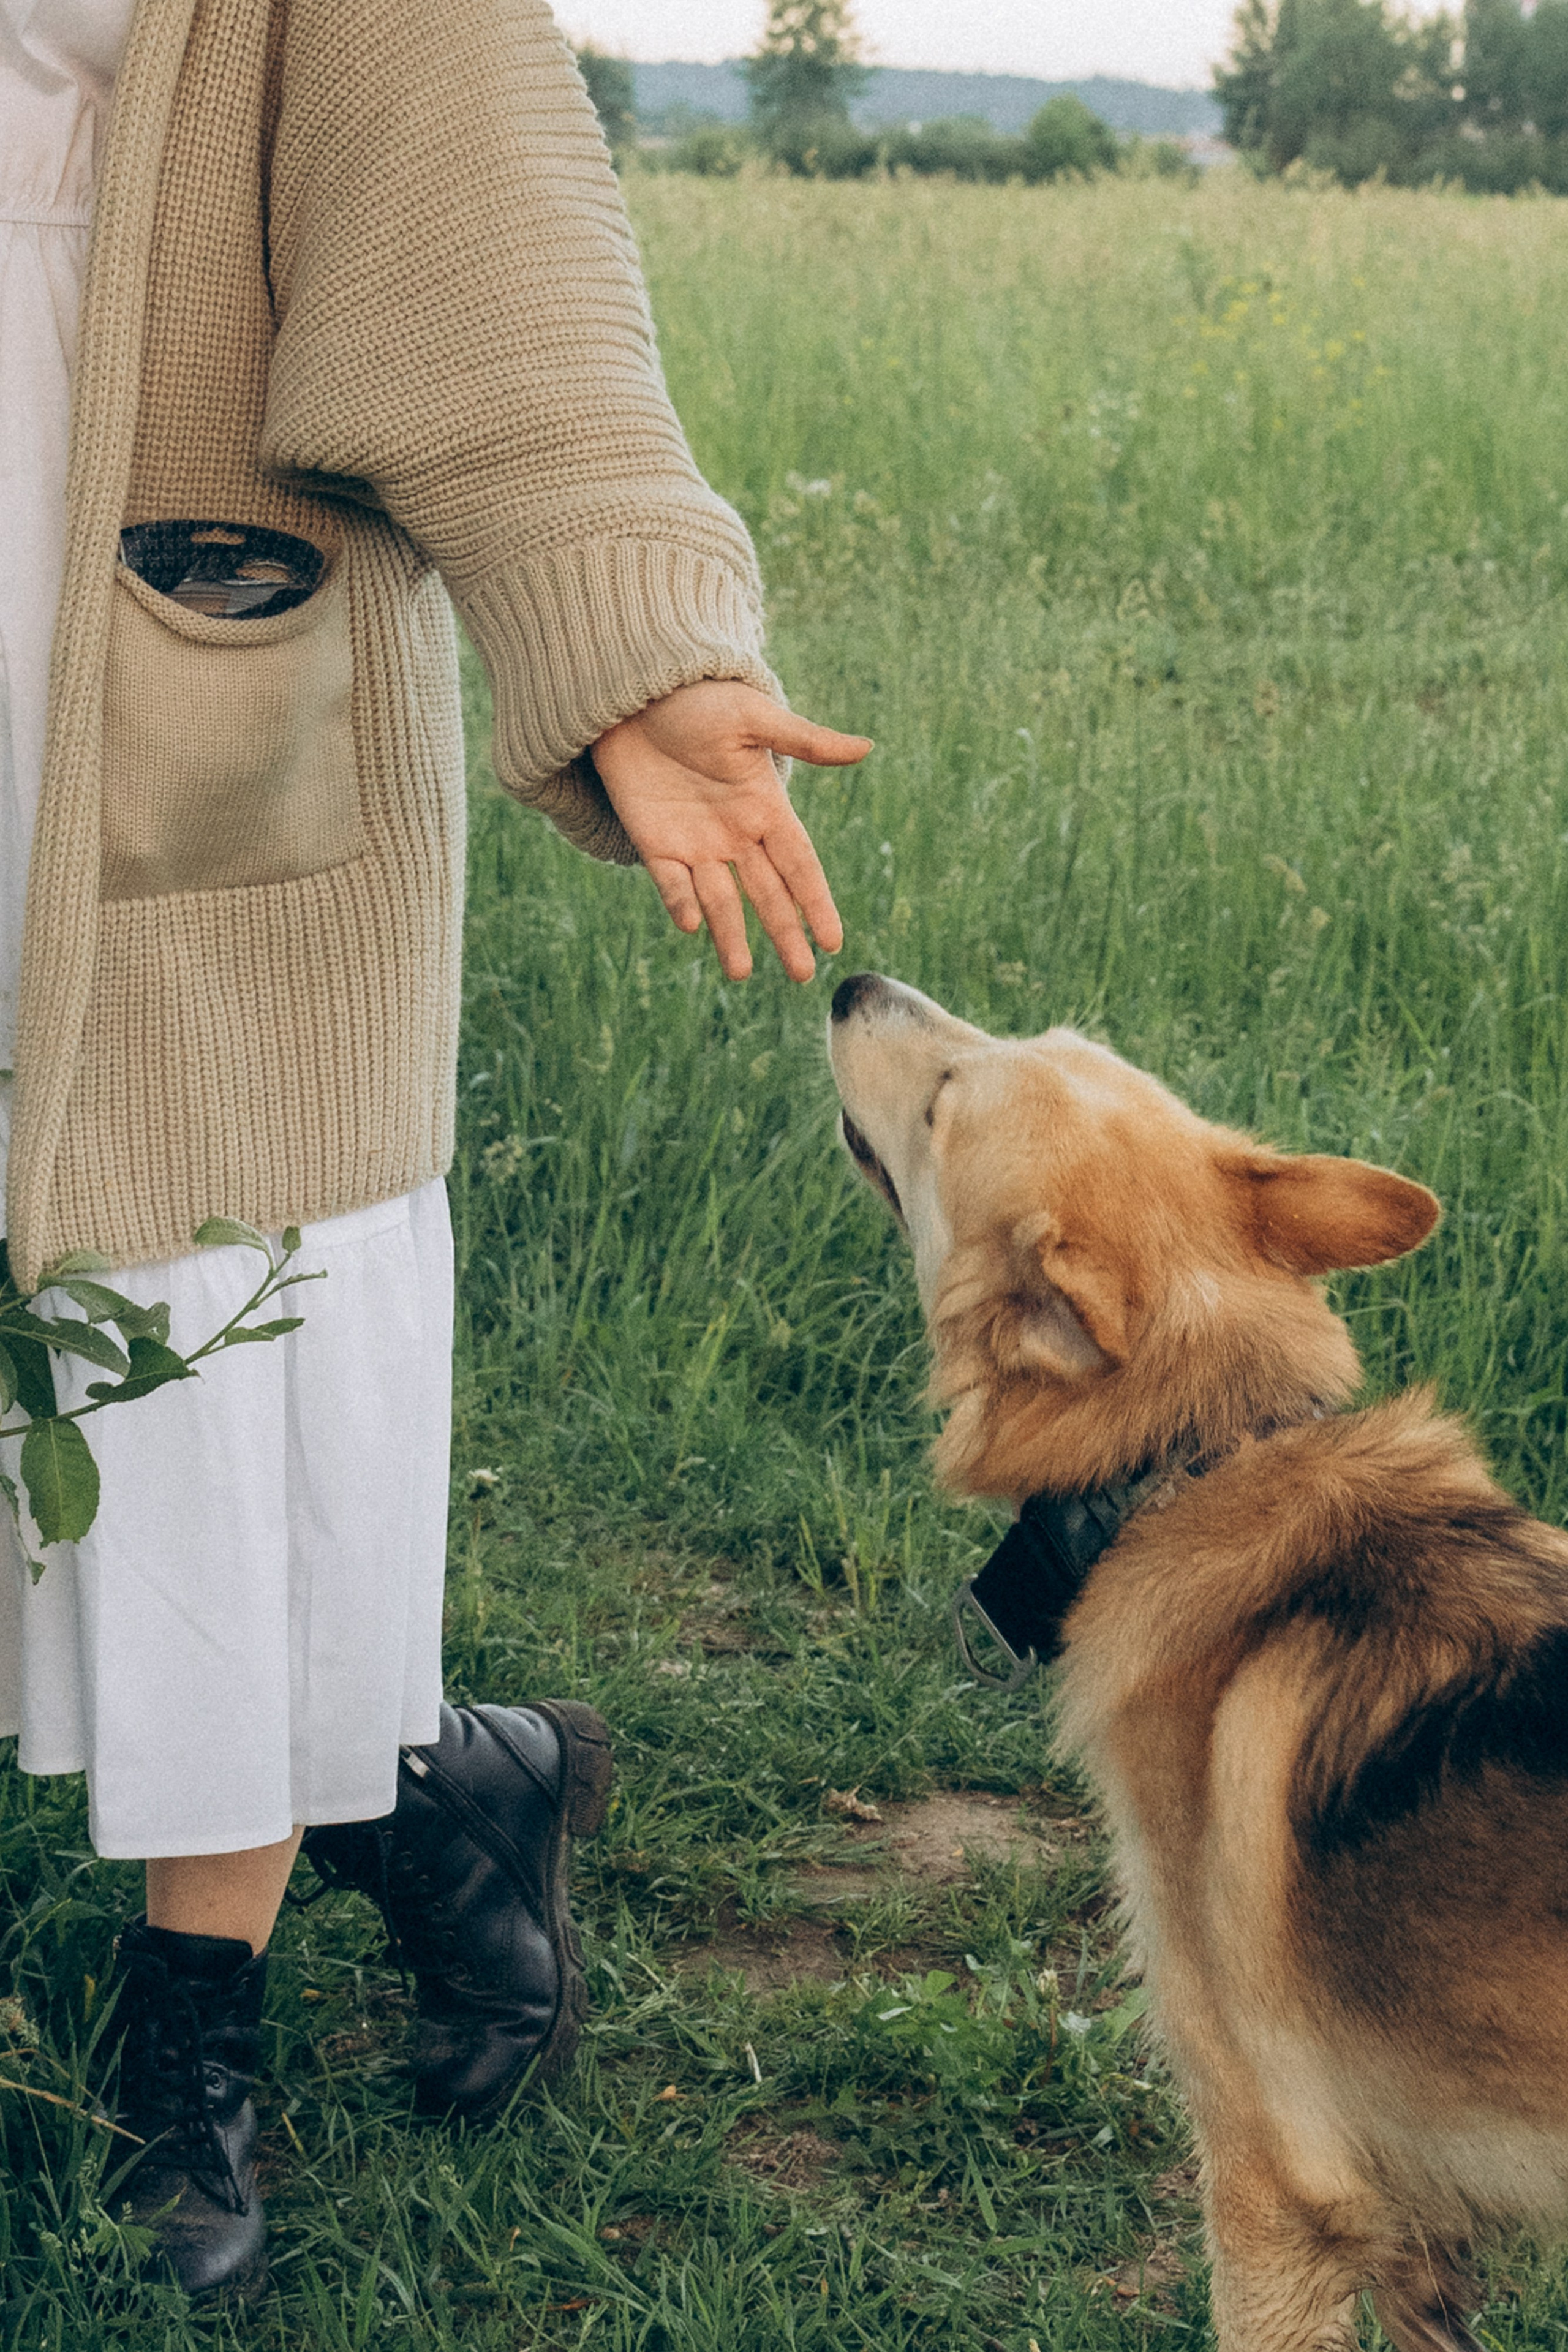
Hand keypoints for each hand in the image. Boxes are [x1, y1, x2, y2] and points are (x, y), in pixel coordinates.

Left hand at [590, 680, 870, 981]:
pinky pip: (670, 884)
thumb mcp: (753, 718)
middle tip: (801, 976)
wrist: (633, 697)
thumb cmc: (698, 701)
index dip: (816, 903)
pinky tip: (691, 925)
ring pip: (720, 901)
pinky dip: (680, 904)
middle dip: (784, 934)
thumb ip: (804, 741)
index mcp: (766, 809)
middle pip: (767, 895)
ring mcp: (695, 844)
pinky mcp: (654, 845)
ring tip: (740, 974)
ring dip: (730, 936)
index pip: (800, 866)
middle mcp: (735, 836)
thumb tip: (866, 748)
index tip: (834, 942)